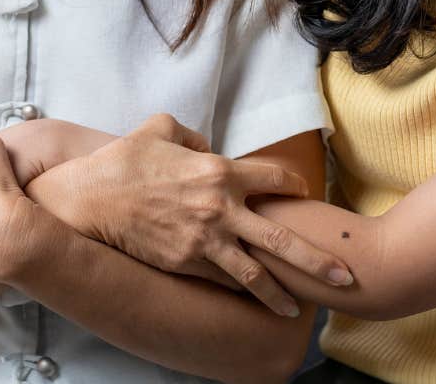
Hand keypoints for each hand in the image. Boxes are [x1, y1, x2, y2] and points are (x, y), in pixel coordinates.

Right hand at [58, 113, 350, 315]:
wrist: (91, 199)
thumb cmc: (124, 161)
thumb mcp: (159, 128)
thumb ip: (191, 133)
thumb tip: (206, 144)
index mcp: (218, 170)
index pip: (274, 179)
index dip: (294, 186)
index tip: (303, 193)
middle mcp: (219, 208)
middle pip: (280, 238)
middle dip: (316, 260)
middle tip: (344, 276)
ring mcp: (204, 241)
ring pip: (254, 273)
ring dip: (280, 293)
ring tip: (299, 308)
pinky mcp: (186, 263)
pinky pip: (221, 280)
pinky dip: (240, 291)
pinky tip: (254, 302)